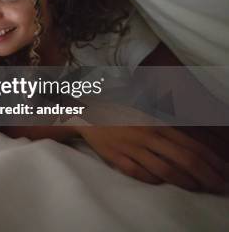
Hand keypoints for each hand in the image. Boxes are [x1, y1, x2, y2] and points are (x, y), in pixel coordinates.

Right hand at [79, 126, 228, 192]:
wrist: (87, 114)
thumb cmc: (119, 115)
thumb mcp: (146, 115)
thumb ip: (166, 129)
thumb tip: (190, 146)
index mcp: (157, 124)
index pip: (191, 145)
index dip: (211, 161)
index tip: (223, 171)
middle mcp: (148, 136)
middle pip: (184, 159)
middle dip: (206, 175)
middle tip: (218, 185)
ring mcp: (132, 148)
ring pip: (165, 169)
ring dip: (185, 181)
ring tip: (197, 187)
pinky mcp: (117, 157)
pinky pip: (140, 173)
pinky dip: (154, 180)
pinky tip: (162, 182)